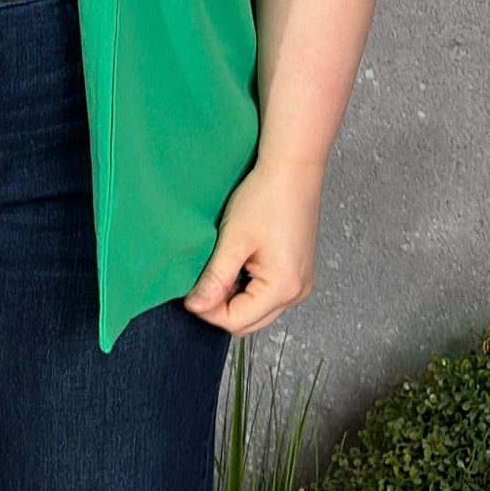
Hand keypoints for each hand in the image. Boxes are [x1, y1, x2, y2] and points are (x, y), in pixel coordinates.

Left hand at [180, 156, 323, 334]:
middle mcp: (296, 292)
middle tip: (202, 280)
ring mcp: (299, 283)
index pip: (235, 321)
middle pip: (248, 322)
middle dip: (220, 307)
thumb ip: (214, 279)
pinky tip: (237, 263)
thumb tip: (195, 307)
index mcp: (283, 288)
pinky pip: (266, 295)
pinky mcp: (296, 273)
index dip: (207, 310)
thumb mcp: (233, 240)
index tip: (190, 291)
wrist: (292, 168)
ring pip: (256, 310)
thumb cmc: (267, 197)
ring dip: (233, 298)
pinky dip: (247, 288)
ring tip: (221, 267)